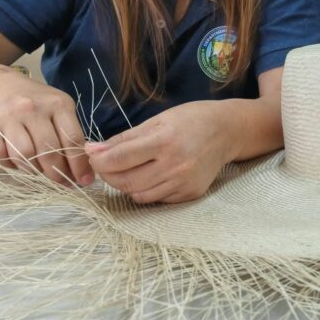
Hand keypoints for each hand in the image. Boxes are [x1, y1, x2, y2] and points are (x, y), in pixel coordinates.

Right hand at [0, 68, 90, 185]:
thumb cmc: (37, 103)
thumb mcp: (59, 110)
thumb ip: (70, 136)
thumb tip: (83, 173)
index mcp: (58, 104)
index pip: (72, 139)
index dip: (79, 165)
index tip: (84, 181)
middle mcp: (33, 108)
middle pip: (48, 151)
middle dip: (57, 173)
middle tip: (61, 182)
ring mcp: (8, 117)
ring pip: (24, 156)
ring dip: (33, 170)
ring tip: (38, 169)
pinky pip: (0, 157)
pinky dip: (9, 165)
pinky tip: (16, 160)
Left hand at [85, 101, 236, 203]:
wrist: (228, 131)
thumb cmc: (191, 119)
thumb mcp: (157, 120)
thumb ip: (124, 139)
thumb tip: (92, 150)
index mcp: (165, 141)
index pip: (119, 159)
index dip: (99, 161)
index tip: (93, 156)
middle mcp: (175, 165)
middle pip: (126, 181)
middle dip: (108, 175)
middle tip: (106, 165)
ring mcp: (184, 182)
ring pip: (139, 195)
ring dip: (125, 185)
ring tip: (128, 170)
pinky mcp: (190, 194)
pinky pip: (157, 199)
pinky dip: (146, 190)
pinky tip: (150, 176)